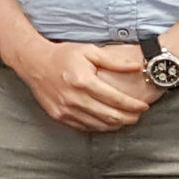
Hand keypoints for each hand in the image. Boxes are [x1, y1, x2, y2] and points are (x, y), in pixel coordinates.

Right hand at [8, 35, 157, 132]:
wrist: (34, 63)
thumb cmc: (63, 55)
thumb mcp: (89, 51)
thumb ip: (114, 61)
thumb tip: (137, 67)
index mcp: (83, 81)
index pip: (115, 99)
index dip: (133, 105)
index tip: (144, 106)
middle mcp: (74, 98)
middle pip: (109, 115)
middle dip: (128, 118)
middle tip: (138, 116)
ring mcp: (65, 109)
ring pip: (98, 124)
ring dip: (115, 124)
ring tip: (126, 120)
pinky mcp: (58, 116)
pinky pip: (84, 126)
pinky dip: (99, 126)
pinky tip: (107, 122)